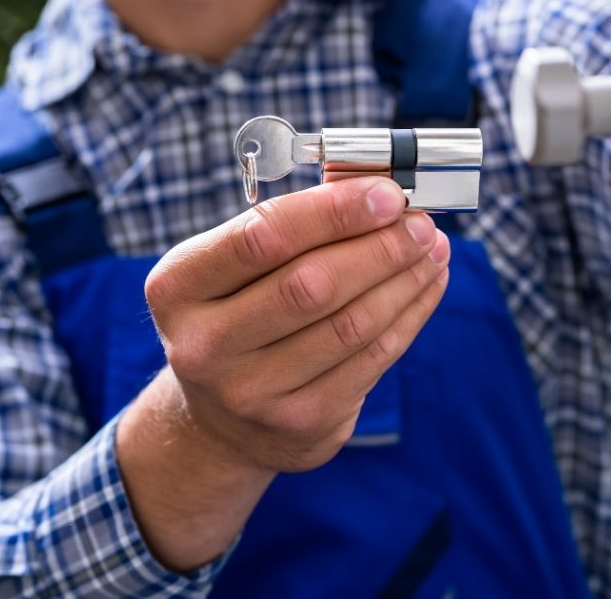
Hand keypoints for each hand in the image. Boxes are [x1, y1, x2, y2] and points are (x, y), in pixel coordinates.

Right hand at [144, 176, 449, 473]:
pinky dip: (410, 315)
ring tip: (433, 249)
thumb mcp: (235, 267)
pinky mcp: (301, 424)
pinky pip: (372, 359)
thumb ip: (295, 224)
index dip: (334, 212)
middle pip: (311, 285)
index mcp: (178, 287)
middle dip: (379, 247)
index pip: (263, 236)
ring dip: (404, 279)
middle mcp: (204, 345)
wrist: (219, 422)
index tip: (386, 193)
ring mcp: (251, 392)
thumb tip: (376, 186)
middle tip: (420, 224)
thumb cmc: (238, 315)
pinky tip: (426, 285)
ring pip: (351, 325)